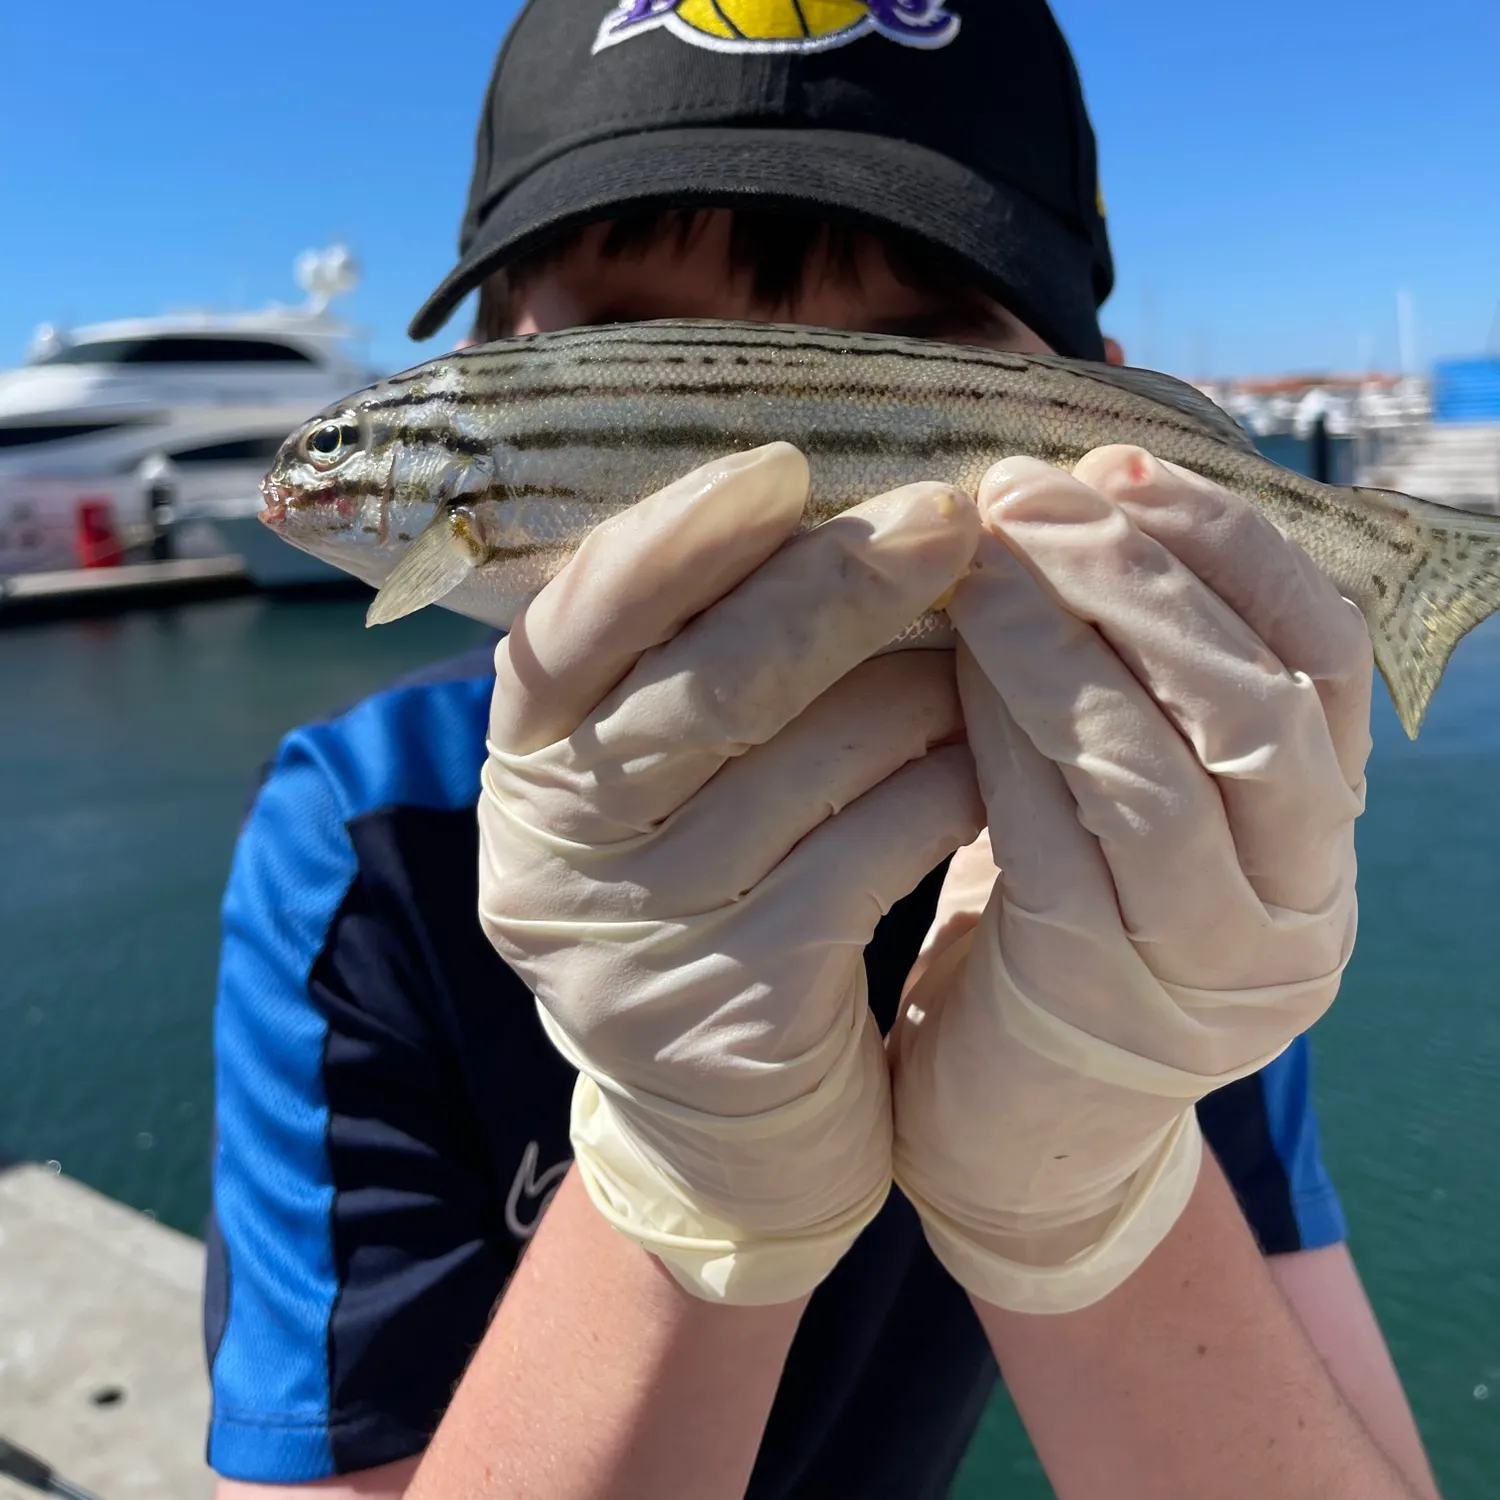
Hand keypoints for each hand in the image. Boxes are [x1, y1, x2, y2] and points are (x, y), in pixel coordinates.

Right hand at [478, 444, 983, 1304]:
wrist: (724, 1131)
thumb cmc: (711, 899)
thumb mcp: (660, 791)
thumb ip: (694, 670)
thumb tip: (819, 508)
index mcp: (526, 766)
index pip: (572, 630)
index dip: (675, 542)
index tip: (782, 468)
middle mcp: (557, 849)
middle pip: (709, 686)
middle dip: (838, 587)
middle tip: (948, 515)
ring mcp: (641, 936)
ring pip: (816, 761)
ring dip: (927, 686)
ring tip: (995, 640)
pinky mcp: (738, 1007)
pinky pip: (875, 852)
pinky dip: (949, 785)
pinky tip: (996, 754)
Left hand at [891, 446, 1371, 1312]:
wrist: (1018, 1131)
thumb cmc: (1058, 930)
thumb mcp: (1120, 803)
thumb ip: (1133, 683)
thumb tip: (1080, 494)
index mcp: (1317, 834)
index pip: (1323, 657)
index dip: (1230, 544)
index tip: (1121, 461)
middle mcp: (1297, 902)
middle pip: (1256, 705)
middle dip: (1139, 576)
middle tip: (1028, 494)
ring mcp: (1213, 965)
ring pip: (1166, 770)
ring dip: (1069, 641)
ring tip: (985, 557)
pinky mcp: (1102, 1002)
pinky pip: (1062, 840)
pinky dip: (1011, 734)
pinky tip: (955, 661)